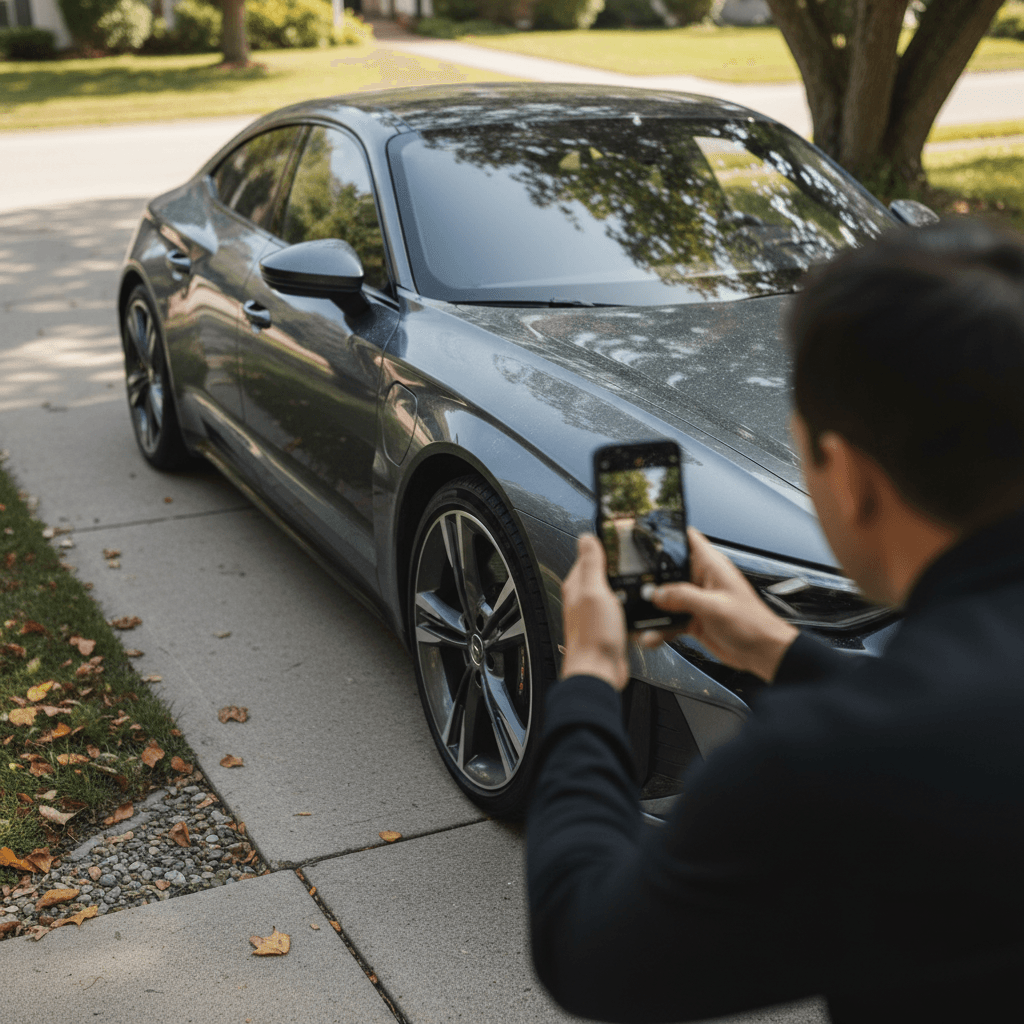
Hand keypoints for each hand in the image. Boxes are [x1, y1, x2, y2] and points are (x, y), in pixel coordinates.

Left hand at [560, 534, 629, 690]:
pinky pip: (623, 612)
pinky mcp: (608, 628)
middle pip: (605, 574)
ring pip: (616, 593)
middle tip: (636, 568)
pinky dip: (632, 610)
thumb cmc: (593, 636)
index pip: (589, 556)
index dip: (607, 549)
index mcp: (577, 585)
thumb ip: (590, 564)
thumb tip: (586, 537)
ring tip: (640, 590)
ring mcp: (596, 614)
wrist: (599, 672)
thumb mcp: (594, 591)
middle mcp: (584, 599)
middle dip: (621, 571)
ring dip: (629, 591)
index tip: (623, 545)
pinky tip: (640, 611)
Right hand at [639, 528, 798, 682]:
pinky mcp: (693, 618)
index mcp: (711, 566)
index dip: (667, 533)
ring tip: (639, 618)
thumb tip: (658, 594)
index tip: (645, 535)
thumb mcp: (715, 606)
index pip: (687, 538)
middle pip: (669, 570)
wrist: (761, 652)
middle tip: (632, 585)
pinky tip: (651, 636)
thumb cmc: (751, 624)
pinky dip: (659, 628)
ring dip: (653, 609)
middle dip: (650, 578)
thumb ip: (683, 597)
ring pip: (665, 598)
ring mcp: (696, 600)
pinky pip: (669, 620)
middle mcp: (701, 580)